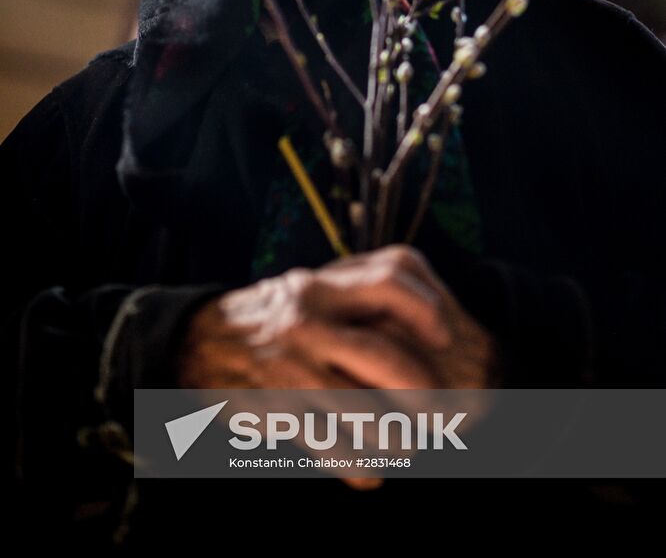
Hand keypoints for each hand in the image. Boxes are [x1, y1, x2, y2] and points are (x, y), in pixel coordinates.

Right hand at [176, 244, 502, 488]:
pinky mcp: (279, 414)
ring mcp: (293, 371)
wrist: (197, 342)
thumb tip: (428, 311)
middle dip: (428, 392)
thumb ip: (357, 291)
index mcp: (320, 287)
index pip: (390, 282)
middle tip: (443, 413)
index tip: (445, 339)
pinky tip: (371, 470)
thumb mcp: (309, 287)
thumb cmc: (272, 315)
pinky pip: (338, 454)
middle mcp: (308, 325)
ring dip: (402, 440)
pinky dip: (364, 470)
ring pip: (371, 418)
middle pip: (389, 358)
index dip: (428, 309)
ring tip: (409, 445)